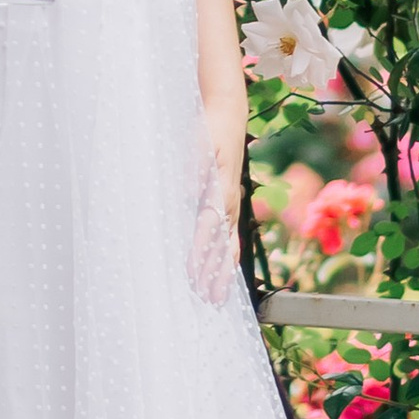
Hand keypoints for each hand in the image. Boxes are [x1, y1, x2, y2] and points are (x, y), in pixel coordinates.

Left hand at [189, 90, 246, 304]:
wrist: (227, 116)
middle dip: (214, 275)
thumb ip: (194, 169)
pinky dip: (226, 258)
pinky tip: (223, 272)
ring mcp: (231, 205)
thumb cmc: (209, 130)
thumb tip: (187, 194)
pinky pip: (229, 237)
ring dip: (220, 273)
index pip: (208, 229)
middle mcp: (228, 203)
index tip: (192, 275)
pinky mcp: (229, 204)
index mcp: (219, 190)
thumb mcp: (199, 145)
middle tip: (207, 302)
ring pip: (228, 246)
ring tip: (215, 299)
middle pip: (222, 246)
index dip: (200, 253)